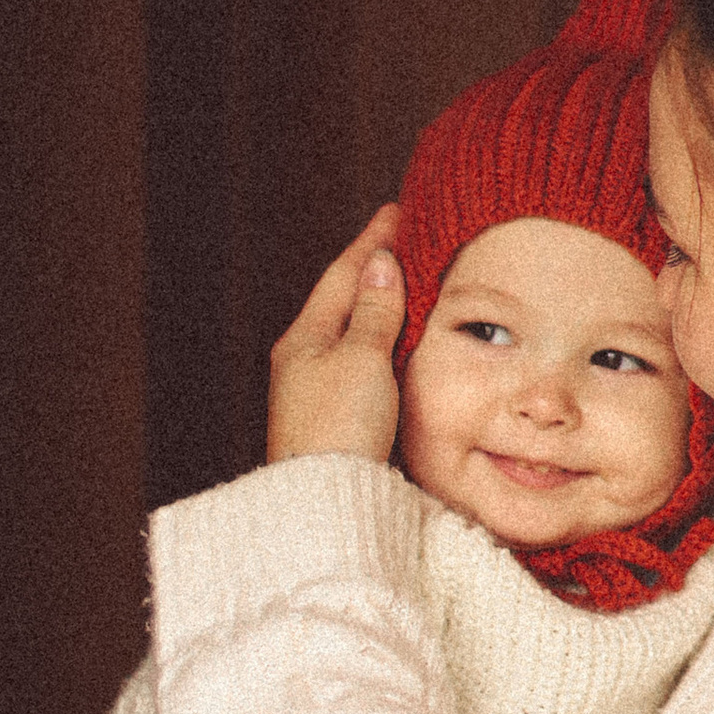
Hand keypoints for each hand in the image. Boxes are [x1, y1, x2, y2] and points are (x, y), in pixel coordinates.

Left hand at [269, 203, 405, 464]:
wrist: (325, 502)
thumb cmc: (338, 427)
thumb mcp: (361, 358)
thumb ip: (374, 311)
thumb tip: (380, 265)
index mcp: (304, 339)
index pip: (343, 275)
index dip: (371, 242)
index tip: (396, 212)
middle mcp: (307, 362)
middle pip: (344, 302)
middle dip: (374, 271)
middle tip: (404, 240)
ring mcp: (321, 393)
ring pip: (354, 335)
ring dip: (381, 307)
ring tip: (408, 283)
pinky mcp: (339, 422)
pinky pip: (364, 366)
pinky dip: (384, 344)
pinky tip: (402, 346)